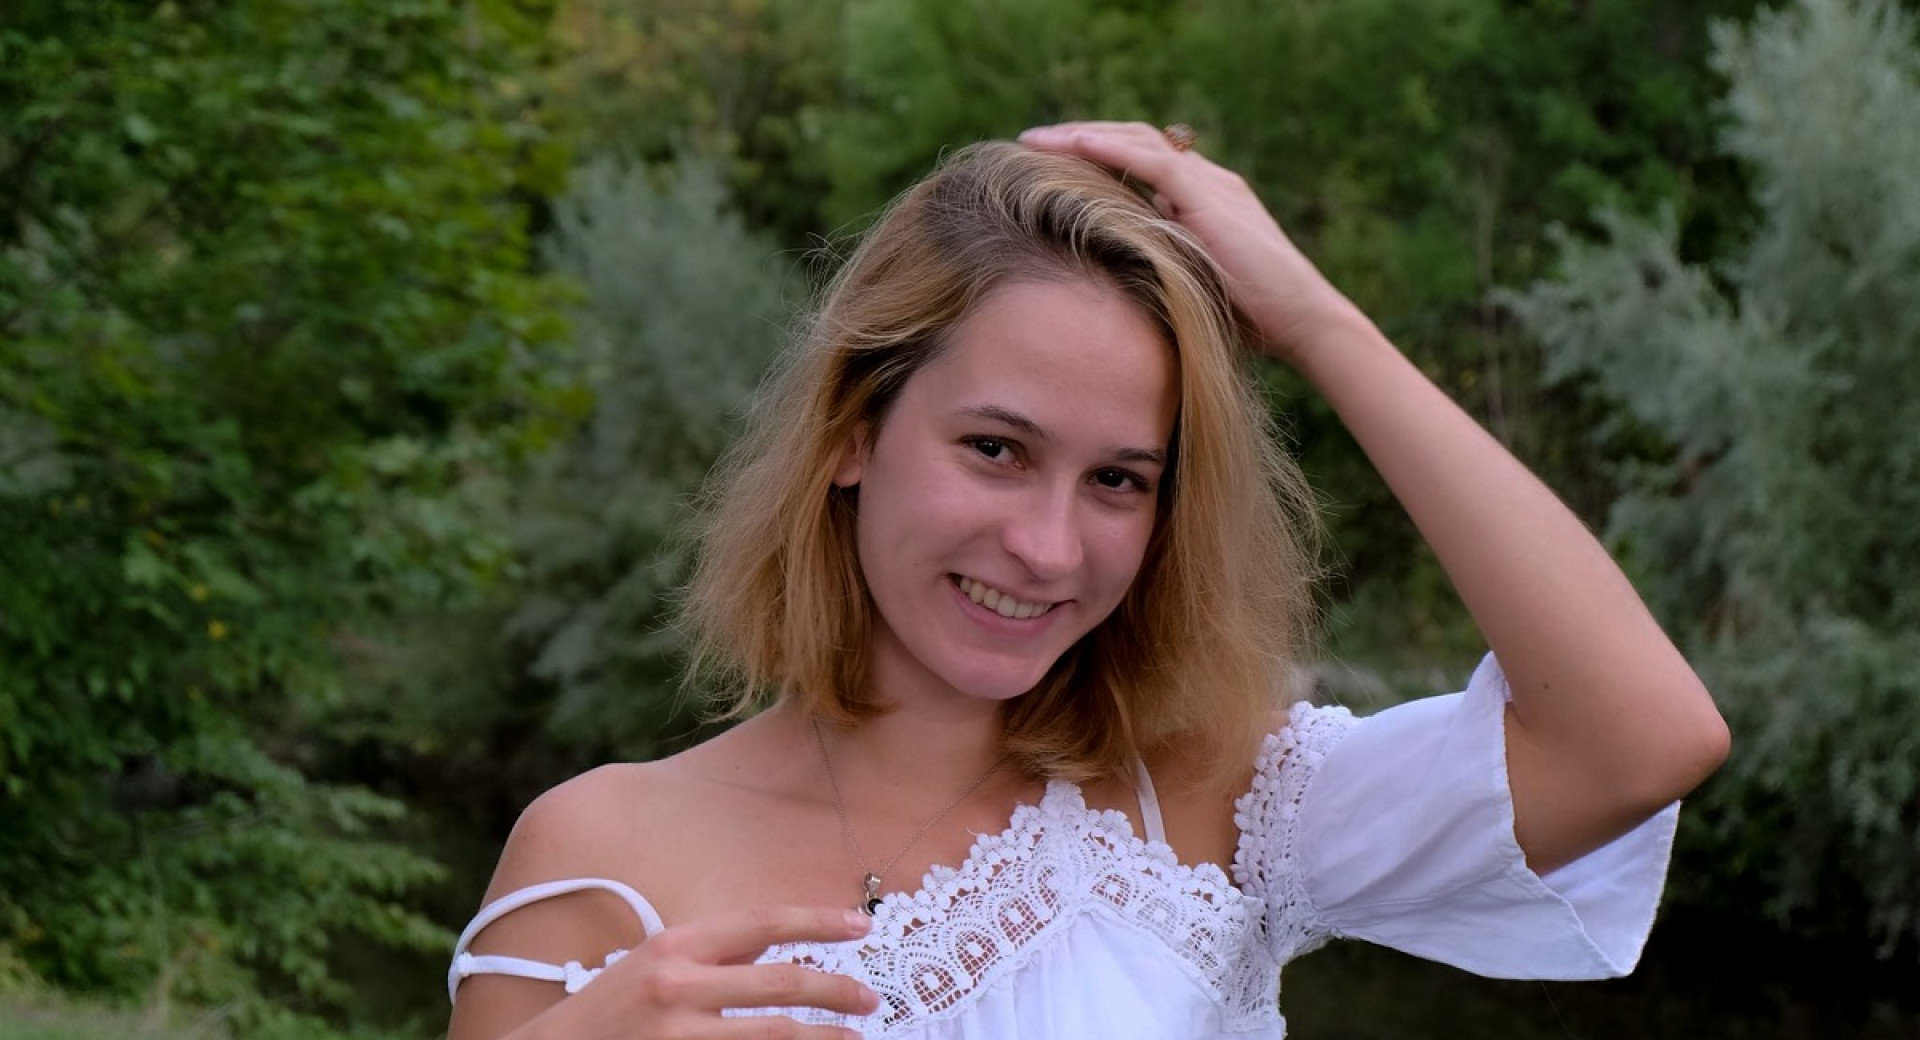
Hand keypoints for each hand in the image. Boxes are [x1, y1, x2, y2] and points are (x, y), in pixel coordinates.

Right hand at [461, 905, 879, 1039]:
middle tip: (870, 997)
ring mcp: (678, 1035)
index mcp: (676, 945)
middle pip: (781, 981)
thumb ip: (712, 955)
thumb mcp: (653, 965)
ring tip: (854, 1036)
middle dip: (836, 987)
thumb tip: (772, 944)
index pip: (763, 921)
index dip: (817, 921)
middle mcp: (678, 986)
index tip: (860, 926)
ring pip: (775, 1033)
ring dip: (823, 1036)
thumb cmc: (605, 1012)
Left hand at [1018, 121, 1367, 365]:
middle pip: (1135, 141)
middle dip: (1080, 137)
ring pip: (1137, 141)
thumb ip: (1161, 270)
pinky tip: (1072, 144)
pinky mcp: (1209, 197)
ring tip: (1035, 139)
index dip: (1097, 158)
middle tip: (1031, 141)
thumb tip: (1117, 283)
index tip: (1050, 167)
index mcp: (1202, 199)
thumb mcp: (1192, 288)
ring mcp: (1210, 184)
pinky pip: (1151, 160)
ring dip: (1081, 135)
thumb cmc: (1253, 323)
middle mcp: (1207, 181)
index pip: (1142, 162)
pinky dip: (1108, 148)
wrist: (1302, 322)